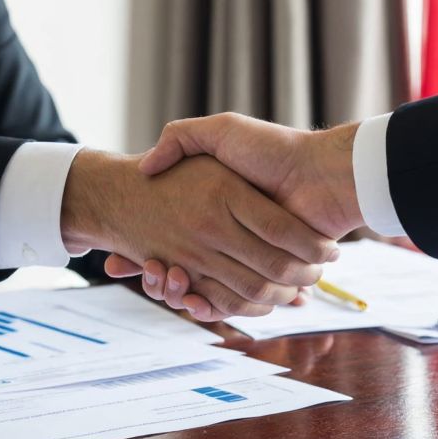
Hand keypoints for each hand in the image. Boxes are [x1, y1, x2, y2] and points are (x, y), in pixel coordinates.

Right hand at [104, 113, 365, 315]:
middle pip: (178, 270)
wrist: (324, 175)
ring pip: (199, 290)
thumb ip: (181, 138)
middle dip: (150, 276)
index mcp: (217, 211)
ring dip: (174, 292)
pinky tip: (188, 299)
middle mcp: (229, 238)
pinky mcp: (264, 277)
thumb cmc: (274, 149)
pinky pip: (230, 302)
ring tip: (158, 279)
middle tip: (119, 271)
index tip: (113, 259)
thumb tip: (145, 166)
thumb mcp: (221, 131)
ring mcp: (246, 259)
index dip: (138, 251)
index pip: (167, 238)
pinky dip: (209, 307)